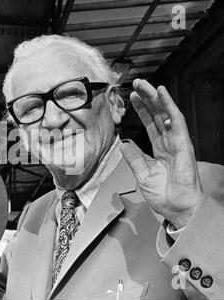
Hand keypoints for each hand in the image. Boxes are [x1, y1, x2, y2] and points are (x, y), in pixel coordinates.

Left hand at [121, 79, 202, 228]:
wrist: (176, 207)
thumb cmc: (163, 194)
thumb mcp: (142, 174)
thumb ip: (134, 157)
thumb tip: (124, 143)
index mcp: (159, 149)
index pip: (150, 124)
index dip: (142, 110)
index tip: (132, 98)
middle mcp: (168, 142)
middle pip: (157, 115)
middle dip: (147, 99)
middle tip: (137, 84)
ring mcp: (176, 142)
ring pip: (165, 114)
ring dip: (155, 98)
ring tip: (145, 84)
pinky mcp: (183, 143)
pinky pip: (176, 121)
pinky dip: (169, 106)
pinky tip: (162, 93)